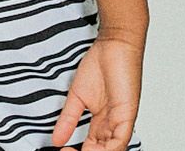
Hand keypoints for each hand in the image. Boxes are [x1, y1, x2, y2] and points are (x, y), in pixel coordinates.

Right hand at [51, 33, 143, 149]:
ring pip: (113, 150)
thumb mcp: (78, 95)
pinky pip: (121, 140)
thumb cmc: (101, 64)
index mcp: (102, 123)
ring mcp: (121, 122)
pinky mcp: (128, 115)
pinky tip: (94, 150)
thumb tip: (56, 138)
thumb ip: (68, 118)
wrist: (114, 45)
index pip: (93, 148)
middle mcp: (113, 126)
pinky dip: (109, 150)